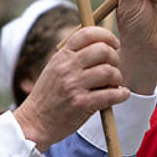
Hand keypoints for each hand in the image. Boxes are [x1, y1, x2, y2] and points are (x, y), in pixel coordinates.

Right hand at [13, 26, 127, 149]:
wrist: (34, 122)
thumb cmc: (48, 96)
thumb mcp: (55, 69)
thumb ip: (73, 56)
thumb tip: (102, 45)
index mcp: (61, 56)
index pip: (87, 33)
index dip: (106, 35)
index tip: (114, 43)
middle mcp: (67, 68)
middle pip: (103, 50)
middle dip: (115, 58)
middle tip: (115, 67)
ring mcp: (74, 85)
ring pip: (109, 72)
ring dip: (118, 78)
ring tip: (114, 84)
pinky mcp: (82, 104)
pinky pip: (111, 94)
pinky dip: (122, 94)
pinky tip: (121, 94)